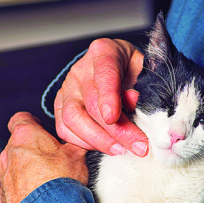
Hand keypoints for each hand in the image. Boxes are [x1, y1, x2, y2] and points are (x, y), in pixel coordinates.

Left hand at [0, 112, 87, 202]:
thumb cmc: (60, 182)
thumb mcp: (76, 154)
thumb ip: (71, 142)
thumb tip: (77, 141)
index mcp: (25, 135)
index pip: (21, 118)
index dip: (32, 121)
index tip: (40, 126)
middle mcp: (10, 152)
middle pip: (18, 142)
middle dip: (33, 147)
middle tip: (51, 156)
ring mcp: (5, 174)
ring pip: (14, 164)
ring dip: (26, 167)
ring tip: (46, 177)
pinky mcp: (4, 193)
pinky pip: (12, 185)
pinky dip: (22, 186)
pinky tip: (36, 191)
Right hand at [54, 38, 148, 156]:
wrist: (112, 64)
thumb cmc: (130, 67)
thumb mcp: (143, 67)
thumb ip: (140, 83)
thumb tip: (131, 102)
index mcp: (103, 52)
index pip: (104, 74)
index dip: (108, 97)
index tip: (114, 118)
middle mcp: (80, 70)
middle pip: (92, 104)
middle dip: (116, 130)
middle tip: (138, 146)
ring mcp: (67, 88)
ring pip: (73, 118)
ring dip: (98, 140)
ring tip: (120, 151)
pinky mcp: (60, 106)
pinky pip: (64, 128)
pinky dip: (83, 142)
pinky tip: (104, 147)